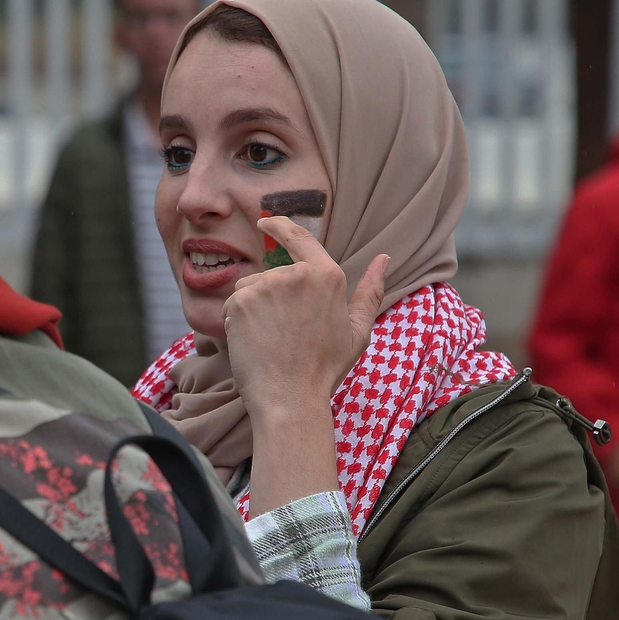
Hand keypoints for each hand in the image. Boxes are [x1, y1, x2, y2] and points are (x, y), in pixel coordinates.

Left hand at [223, 217, 389, 419]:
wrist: (290, 397)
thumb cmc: (324, 369)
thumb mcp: (357, 331)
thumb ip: (369, 291)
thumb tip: (385, 258)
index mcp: (327, 275)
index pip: (298, 237)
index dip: (278, 225)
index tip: (266, 222)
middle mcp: (296, 274)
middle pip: (270, 274)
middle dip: (270, 298)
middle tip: (284, 335)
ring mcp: (266, 286)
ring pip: (249, 288)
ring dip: (253, 309)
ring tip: (270, 340)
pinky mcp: (242, 301)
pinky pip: (233, 304)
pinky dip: (237, 321)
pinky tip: (254, 343)